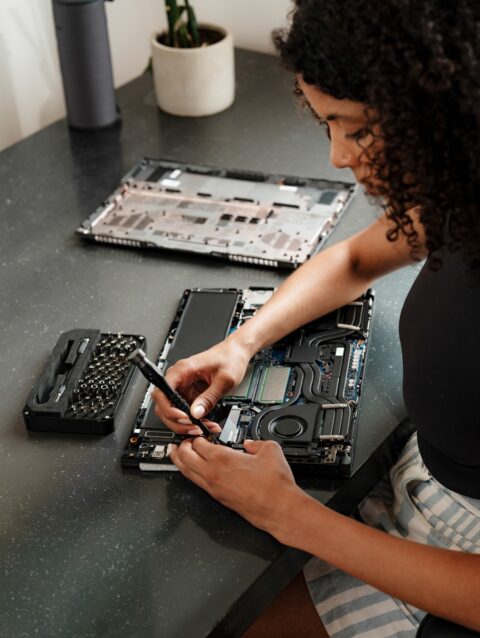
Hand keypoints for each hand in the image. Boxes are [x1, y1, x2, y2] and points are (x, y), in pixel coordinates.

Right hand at [152, 338, 250, 435]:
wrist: (236, 353)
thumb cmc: (230, 358)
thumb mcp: (225, 380)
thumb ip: (210, 397)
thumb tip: (196, 413)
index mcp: (183, 369)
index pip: (162, 391)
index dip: (168, 408)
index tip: (183, 417)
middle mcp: (179, 378)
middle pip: (163, 405)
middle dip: (177, 421)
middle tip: (194, 428)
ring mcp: (183, 387)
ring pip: (173, 411)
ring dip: (184, 424)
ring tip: (202, 428)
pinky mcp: (189, 394)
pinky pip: (184, 411)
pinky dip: (193, 421)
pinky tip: (205, 423)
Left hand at [170, 437, 304, 538]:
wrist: (280, 509)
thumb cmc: (275, 485)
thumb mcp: (270, 450)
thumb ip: (256, 442)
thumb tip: (250, 443)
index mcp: (223, 459)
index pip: (198, 443)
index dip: (196, 435)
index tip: (199, 432)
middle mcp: (214, 474)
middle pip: (185, 457)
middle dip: (181, 446)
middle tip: (183, 440)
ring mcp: (214, 488)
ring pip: (186, 472)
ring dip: (179, 460)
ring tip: (176, 454)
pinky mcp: (218, 498)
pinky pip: (197, 483)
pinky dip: (190, 474)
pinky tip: (193, 471)